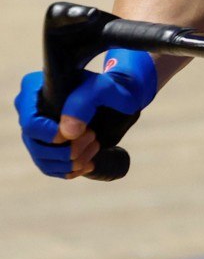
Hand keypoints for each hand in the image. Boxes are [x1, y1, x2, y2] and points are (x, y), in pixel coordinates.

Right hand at [14, 49, 156, 178]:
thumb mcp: (102, 89)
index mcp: (34, 88)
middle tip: (94, 137)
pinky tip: (90, 162)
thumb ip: (83, 105)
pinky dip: (71, 170)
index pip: (30, 122)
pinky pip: (50, 167)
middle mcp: (30, 110)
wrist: (118, 97)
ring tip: (96, 145)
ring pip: (42, 159)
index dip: (51, 135)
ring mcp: (37, 130)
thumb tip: (66, 134)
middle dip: (66, 150)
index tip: (81, 133)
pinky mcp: (47, 145)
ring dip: (71, 161)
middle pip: (35, 144)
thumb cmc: (110, 89)